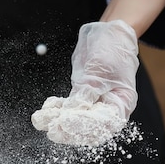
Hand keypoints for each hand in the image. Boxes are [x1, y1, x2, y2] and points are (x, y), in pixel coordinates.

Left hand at [32, 20, 138, 145]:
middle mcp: (110, 106)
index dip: (84, 127)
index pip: (104, 124)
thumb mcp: (99, 71)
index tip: (66, 123)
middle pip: (90, 128)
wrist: (109, 33)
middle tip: (52, 129)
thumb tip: (72, 112)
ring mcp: (96, 102)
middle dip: (69, 130)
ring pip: (76, 120)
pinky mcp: (83, 95)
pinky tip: (48, 108)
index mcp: (122, 103)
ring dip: (59, 121)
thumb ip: (86, 93)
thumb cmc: (112, 50)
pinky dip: (58, 109)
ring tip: (42, 120)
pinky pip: (70, 108)